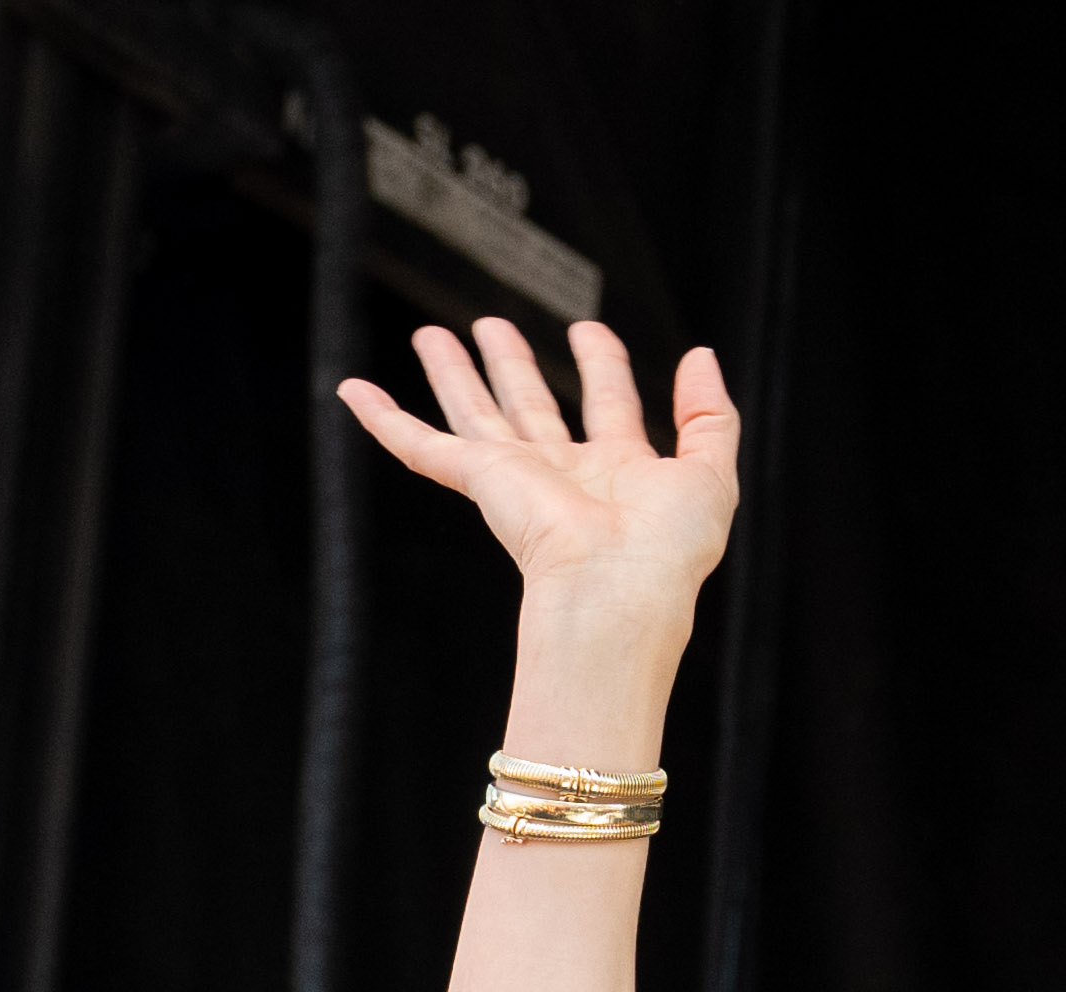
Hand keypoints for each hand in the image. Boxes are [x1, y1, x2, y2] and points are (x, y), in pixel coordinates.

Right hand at [336, 315, 738, 635]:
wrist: (619, 592)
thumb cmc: (668, 554)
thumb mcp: (711, 473)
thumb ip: (710, 414)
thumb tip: (700, 356)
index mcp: (620, 474)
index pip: (607, 404)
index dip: (600, 363)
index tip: (587, 330)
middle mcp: (565, 475)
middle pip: (529, 405)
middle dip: (511, 364)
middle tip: (490, 325)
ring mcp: (518, 479)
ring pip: (476, 414)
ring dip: (454, 374)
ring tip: (433, 335)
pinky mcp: (481, 482)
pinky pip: (420, 446)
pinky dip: (384, 420)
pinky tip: (354, 391)